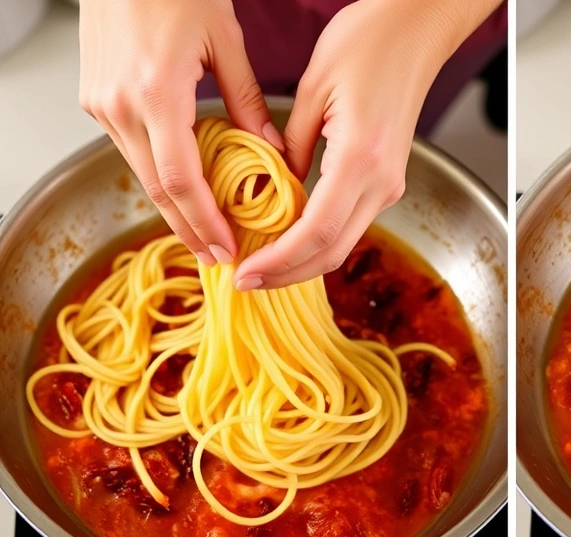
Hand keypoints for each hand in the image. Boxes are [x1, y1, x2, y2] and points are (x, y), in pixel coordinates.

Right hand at [78, 0, 283, 266]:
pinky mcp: (95, 98)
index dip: (205, 222)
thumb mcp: (224, 42)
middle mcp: (120, 106)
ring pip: (141, 172)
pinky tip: (185, 190)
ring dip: (173, 207)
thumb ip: (247, 101)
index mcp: (156, 94)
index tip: (228, 250)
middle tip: (220, 259)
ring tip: (208, 234)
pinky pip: (131, 149)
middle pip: (157, 189)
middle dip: (189, 230)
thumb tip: (272, 150)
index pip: (181, 180)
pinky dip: (159, 175)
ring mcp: (101, 104)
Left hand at [233, 0, 501, 290]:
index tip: (243, 274)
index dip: (277, 262)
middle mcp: (381, 181)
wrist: (416, 29)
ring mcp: (389, 183)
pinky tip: (287, 234)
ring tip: (260, 261)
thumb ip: (291, 147)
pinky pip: (350, 222)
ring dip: (302, 260)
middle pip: (332, 252)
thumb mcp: (312, 90)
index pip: (314, 233)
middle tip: (245, 281)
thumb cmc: (367, 42)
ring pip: (343, 242)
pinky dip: (317, 238)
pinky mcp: (389, 178)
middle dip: (287, 275)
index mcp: (359, 159)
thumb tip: (276, 189)